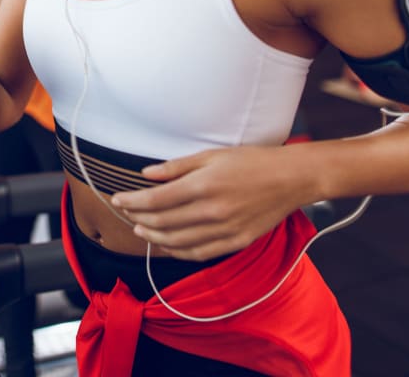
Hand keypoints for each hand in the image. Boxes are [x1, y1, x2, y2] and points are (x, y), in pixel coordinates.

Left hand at [110, 146, 311, 260]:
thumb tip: (146, 174)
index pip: (156, 200)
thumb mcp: (211, 155)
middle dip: (139, 218)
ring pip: (177, 241)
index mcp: (203, 185)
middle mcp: (211, 211)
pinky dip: (178, 251)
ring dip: (154, 236)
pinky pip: (199, 253)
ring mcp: (224, 230)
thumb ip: (176, 167)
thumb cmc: (251, 161)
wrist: (290, 179)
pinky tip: (166, 244)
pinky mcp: (235, 242)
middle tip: (126, 214)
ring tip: (140, 230)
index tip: (118, 199)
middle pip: (163, 221)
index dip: (133, 201)